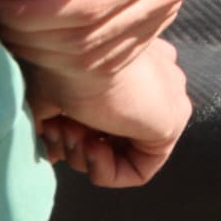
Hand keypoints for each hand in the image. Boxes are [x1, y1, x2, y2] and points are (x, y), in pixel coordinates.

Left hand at [0, 0, 188, 80]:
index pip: (91, 6)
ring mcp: (159, 16)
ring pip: (89, 57)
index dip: (35, 13)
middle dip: (30, 33)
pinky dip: (55, 56)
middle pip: (87, 38)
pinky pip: (96, 62)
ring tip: (1, 22)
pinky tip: (25, 31)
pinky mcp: (145, 31)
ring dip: (38, 47)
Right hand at [30, 39, 190, 188]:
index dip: (67, 129)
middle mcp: (156, 78)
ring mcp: (167, 99)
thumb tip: (53, 153)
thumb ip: (52, 121)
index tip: (48, 123)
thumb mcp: (48, 94)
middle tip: (56, 130)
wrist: (80, 51)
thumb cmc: (57, 64)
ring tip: (72, 133)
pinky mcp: (173, 122)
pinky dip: (106, 170)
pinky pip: (140, 168)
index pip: (104, 112)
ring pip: (123, 150)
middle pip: (111, 132)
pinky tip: (93, 146)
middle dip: (74, 142)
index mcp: (132, 62)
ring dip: (84, 154)